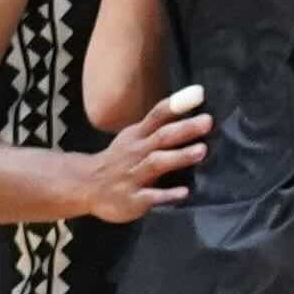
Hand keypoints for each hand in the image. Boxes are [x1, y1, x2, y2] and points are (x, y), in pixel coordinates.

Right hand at [71, 86, 211, 221]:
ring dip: (179, 156)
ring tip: (201, 151)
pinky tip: (184, 193)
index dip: (177, 104)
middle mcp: (136, 152)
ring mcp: (133, 175)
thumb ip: (158, 125)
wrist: (86, 186)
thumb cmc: (120, 160)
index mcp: (138, 136)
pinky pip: (150, 196)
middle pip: (161, 137)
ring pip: (156, 163)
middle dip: (185, 129)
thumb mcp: (134, 137)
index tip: (200, 94)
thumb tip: (192, 106)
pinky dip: (167, 194)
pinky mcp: (132, 199)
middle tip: (208, 121)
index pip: (157, 115)